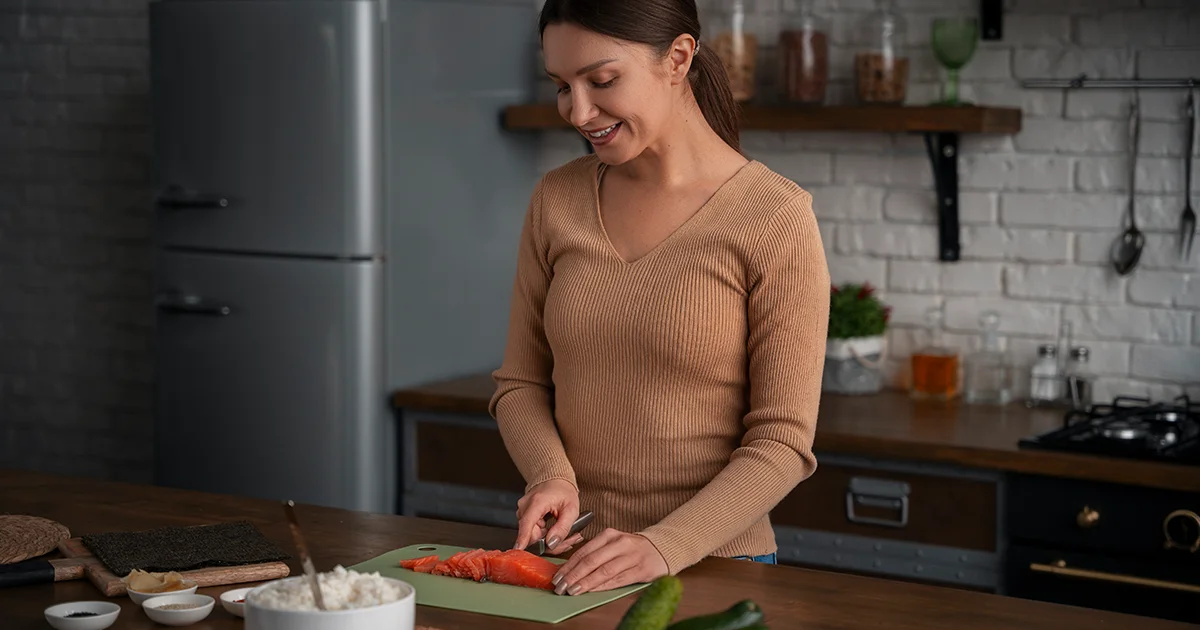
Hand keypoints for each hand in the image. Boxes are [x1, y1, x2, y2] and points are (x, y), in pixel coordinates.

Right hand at [514, 479, 583, 553]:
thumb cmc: (563, 491)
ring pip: (532, 534)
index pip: (527, 523)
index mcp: (537, 502)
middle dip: (549, 543)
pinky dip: (544, 534)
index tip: (519, 550)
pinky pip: (532, 530)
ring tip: (565, 535)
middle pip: (531, 534)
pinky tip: (555, 531)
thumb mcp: (571, 509)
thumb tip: (551, 544)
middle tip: (568, 541)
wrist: (556, 479)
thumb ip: (562, 528)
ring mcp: (523, 510)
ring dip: (547, 539)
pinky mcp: (524, 515)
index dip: (523, 539)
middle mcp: (525, 506)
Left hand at [550, 529, 667, 595]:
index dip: (568, 566)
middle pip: (591, 561)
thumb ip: (595, 555)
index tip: (557, 577)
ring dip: (585, 583)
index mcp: (610, 535)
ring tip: (572, 591)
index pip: (584, 552)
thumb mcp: (612, 545)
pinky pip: (618, 579)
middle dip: (573, 576)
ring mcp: (632, 556)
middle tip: (560, 587)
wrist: (661, 548)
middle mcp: (620, 543)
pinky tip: (592, 591)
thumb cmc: (631, 550)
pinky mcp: (642, 569)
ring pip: (603, 571)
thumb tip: (570, 572)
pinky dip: (603, 586)